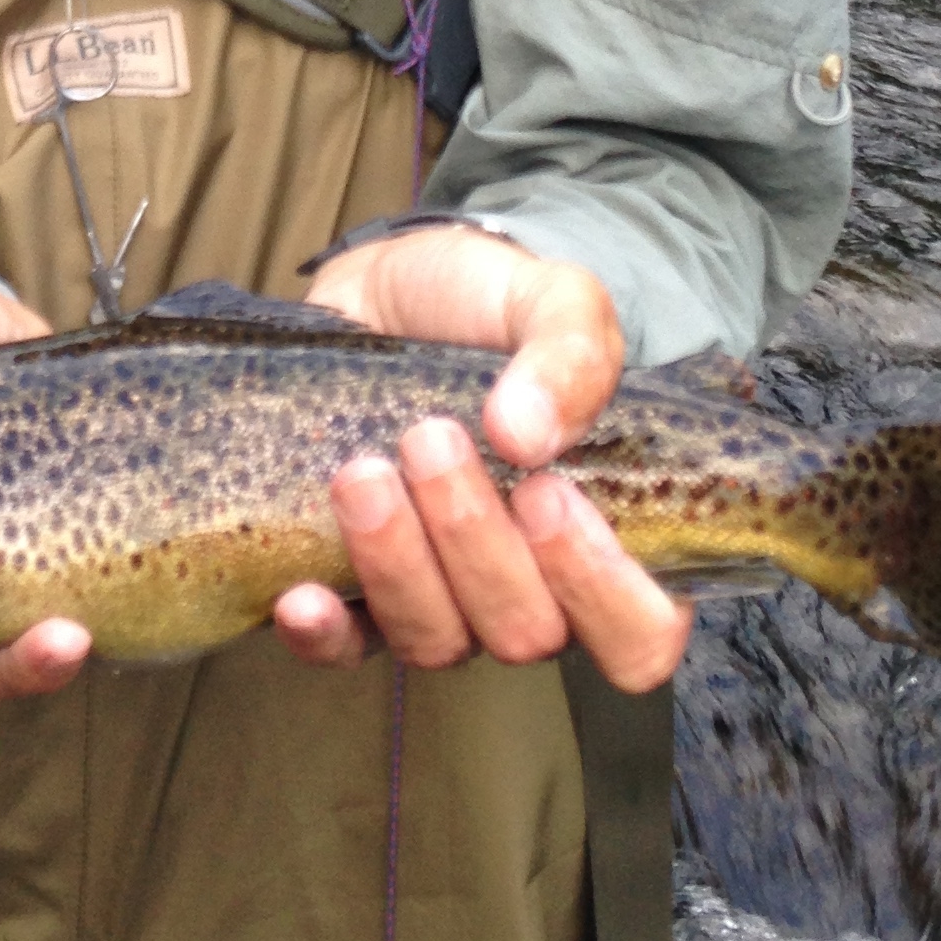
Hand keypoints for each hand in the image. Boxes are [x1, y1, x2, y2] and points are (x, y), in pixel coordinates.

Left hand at [282, 225, 690, 694]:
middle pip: (525, 633)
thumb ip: (574, 358)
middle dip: (475, 541)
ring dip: (398, 563)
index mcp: (605, 537)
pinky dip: (324, 634)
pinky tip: (300, 597)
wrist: (390, 288)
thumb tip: (526, 437)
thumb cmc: (492, 306)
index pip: (640, 636)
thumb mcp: (554, 301)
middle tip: (433, 441)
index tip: (547, 494)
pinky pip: (344, 651)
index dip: (600, 590)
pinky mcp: (356, 591)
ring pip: (436, 642)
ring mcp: (442, 598)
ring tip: (363, 472)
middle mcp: (531, 588)